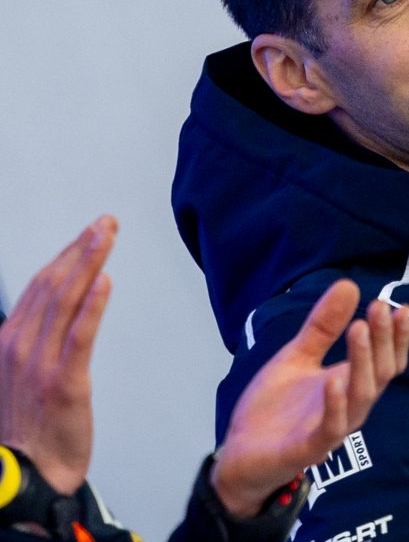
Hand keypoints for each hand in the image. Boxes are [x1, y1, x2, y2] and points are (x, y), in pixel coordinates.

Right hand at [0, 216, 116, 493]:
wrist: (23, 477)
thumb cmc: (25, 432)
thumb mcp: (16, 379)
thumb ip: (31, 345)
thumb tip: (48, 316)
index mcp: (7, 342)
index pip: (39, 286)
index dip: (66, 255)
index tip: (88, 233)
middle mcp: (19, 346)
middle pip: (54, 284)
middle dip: (81, 248)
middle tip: (107, 222)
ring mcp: (40, 363)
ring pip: (66, 300)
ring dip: (88, 262)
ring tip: (107, 234)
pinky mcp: (65, 382)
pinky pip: (79, 336)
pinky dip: (92, 305)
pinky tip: (105, 280)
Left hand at [210, 279, 408, 517]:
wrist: (239, 454)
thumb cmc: (274, 408)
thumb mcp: (297, 355)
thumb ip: (323, 326)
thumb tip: (349, 284)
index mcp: (350, 384)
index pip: (387, 360)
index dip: (398, 336)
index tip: (400, 305)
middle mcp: (350, 405)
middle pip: (381, 373)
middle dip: (383, 340)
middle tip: (380, 307)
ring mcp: (332, 428)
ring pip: (362, 396)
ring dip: (363, 362)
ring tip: (360, 328)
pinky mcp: (309, 448)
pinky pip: (330, 428)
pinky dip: (335, 405)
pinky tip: (333, 380)